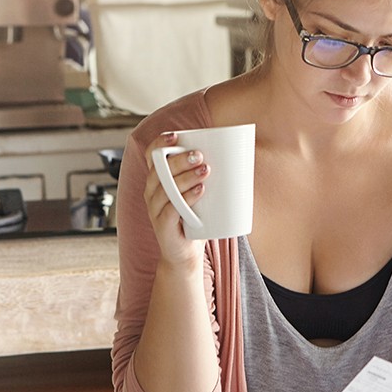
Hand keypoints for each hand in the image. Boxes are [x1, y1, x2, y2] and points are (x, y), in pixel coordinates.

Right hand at [143, 131, 208, 266]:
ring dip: (185, 177)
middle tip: (200, 156)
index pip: (152, 156)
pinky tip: (200, 192)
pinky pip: (170, 210)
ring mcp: (155, 210)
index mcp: (157, 180)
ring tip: (205, 171)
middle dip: (180, 161)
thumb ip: (207, 177)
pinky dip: (185, 199)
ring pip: (165, 189)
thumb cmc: (194, 219)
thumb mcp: (198, 194)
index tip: (176, 137)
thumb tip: (239, 157)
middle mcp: (152, 192)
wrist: (185, 254)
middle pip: (160, 170)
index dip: (160, 144)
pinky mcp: (163, 227)